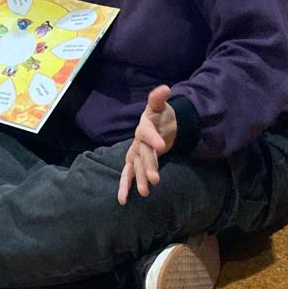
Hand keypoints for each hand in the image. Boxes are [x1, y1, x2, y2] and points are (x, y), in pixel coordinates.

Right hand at [118, 84, 176, 204]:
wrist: (156, 125)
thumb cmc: (159, 116)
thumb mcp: (160, 106)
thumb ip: (159, 98)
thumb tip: (165, 88)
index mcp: (144, 127)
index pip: (147, 133)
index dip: (153, 139)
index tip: (161, 146)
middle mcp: (137, 141)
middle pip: (142, 154)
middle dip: (148, 166)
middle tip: (155, 179)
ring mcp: (135, 153)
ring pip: (136, 167)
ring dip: (140, 180)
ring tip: (145, 192)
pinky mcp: (134, 162)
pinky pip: (128, 175)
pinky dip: (125, 187)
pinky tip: (122, 200)